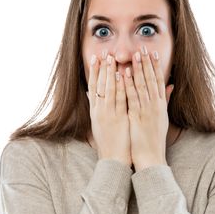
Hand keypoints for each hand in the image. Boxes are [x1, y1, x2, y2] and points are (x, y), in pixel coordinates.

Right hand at [86, 50, 131, 167]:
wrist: (113, 161)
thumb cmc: (108, 143)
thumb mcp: (98, 124)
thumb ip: (96, 108)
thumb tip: (90, 94)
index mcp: (95, 111)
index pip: (93, 87)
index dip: (94, 71)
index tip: (95, 58)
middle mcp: (99, 111)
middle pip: (99, 85)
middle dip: (101, 68)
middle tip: (104, 52)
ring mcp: (108, 114)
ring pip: (108, 89)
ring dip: (110, 73)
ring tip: (112, 58)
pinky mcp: (118, 118)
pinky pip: (120, 99)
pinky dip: (121, 86)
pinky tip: (124, 74)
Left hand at [124, 46, 174, 170]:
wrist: (151, 156)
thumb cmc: (154, 139)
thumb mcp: (162, 118)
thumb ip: (165, 100)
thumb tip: (171, 85)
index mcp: (160, 105)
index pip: (158, 81)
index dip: (155, 66)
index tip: (152, 53)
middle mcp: (155, 105)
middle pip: (151, 80)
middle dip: (147, 63)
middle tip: (143, 48)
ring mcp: (147, 110)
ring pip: (143, 86)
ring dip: (139, 69)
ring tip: (135, 55)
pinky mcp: (137, 116)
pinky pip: (132, 97)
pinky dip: (129, 85)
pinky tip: (125, 74)